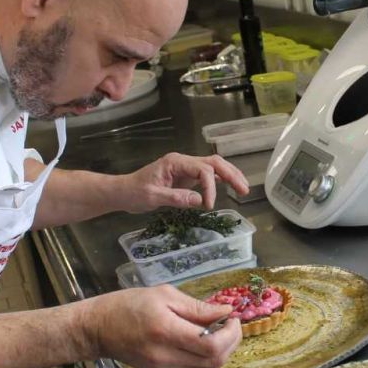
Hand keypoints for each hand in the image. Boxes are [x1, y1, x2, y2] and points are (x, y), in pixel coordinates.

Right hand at [84, 285, 241, 367]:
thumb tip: (224, 311)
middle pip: (215, 361)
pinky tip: (201, 339)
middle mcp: (166, 357)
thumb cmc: (127, 305)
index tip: (232, 317)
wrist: (97, 329)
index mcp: (166, 331)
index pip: (211, 345)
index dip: (230, 334)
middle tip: (230, 324)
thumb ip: (196, 307)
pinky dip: (206, 355)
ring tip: (218, 330)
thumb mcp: (162, 295)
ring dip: (221, 350)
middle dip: (231, 343)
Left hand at [120, 152, 250, 213]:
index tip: (209, 205)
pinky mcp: (186, 178)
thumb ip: (175, 197)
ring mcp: (185, 169)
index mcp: (175, 162)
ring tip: (243, 188)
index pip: (202, 170)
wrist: (123, 192)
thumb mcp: (152, 197)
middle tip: (244, 190)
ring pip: (213, 167)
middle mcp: (183, 162)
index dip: (210, 187)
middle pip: (213, 163)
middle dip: (230, 174)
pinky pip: (207, 176)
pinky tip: (229, 188)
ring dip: (229, 175)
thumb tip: (199, 201)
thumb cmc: (134, 192)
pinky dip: (220, 181)